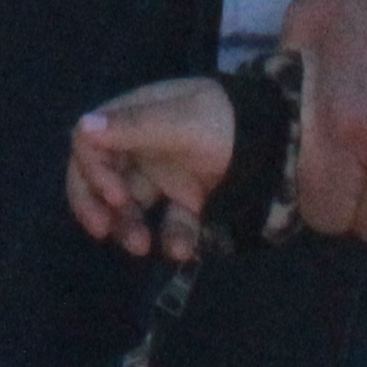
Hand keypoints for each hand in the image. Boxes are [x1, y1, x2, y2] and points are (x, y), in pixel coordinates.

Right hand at [66, 74, 239, 261]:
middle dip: (96, 205)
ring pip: (131, 205)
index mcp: (136, 117)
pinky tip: (181, 249)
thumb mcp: (181, 122)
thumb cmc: (226, 123)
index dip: (92, 172)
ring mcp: (166, 174)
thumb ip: (133, 126)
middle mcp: (144, 145)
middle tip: (101, 231)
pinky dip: (171, 238)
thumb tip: (81, 127)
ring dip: (128, 227)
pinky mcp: (190, 200)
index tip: (114, 197)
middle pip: (101, 177)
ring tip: (141, 248)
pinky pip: (170, 222)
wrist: (285, 145)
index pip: (91, 144)